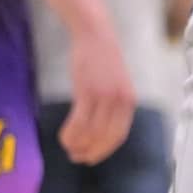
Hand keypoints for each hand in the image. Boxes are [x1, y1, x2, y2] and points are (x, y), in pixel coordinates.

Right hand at [60, 21, 136, 163]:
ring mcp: (105, 97)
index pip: (119, 136)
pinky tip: (63, 137)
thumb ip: (112, 106)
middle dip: (89, 152)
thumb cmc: (102, 60)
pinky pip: (79, 123)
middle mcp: (120, 101)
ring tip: (67, 146)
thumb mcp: (115, 85)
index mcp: (129, 101)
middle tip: (75, 156)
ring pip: (91, 134)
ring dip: (77, 145)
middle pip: (105, 139)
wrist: (95, 34)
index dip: (104, 151)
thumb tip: (100, 131)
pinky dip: (70, 134)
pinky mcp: (88, 92)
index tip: (91, 158)